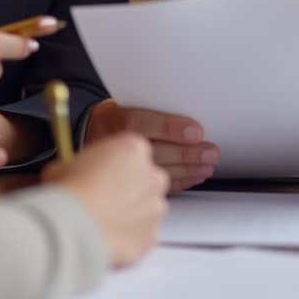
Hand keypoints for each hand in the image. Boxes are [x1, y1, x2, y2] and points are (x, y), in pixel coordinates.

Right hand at [43, 133, 168, 265]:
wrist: (75, 229)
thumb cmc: (70, 194)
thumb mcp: (64, 165)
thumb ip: (81, 166)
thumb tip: (74, 174)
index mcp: (133, 148)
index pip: (131, 151)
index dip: (115, 163)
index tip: (103, 172)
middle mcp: (151, 175)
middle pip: (146, 178)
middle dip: (130, 187)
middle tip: (105, 196)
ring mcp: (155, 206)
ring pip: (148, 207)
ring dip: (132, 212)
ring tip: (105, 220)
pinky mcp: (152, 235)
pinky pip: (144, 233)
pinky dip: (131, 236)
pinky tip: (109, 236)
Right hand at [86, 99, 218, 192]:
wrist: (88, 146)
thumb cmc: (112, 121)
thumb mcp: (118, 106)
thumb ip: (145, 107)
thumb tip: (184, 107)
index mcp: (111, 121)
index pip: (141, 123)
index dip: (170, 128)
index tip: (196, 131)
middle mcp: (115, 148)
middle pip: (156, 152)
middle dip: (186, 154)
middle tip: (210, 152)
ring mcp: (121, 174)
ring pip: (161, 173)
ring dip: (188, 170)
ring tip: (206, 165)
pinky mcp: (130, 193)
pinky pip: (160, 190)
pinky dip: (180, 183)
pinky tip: (194, 176)